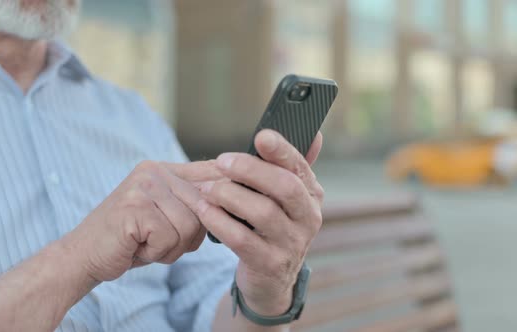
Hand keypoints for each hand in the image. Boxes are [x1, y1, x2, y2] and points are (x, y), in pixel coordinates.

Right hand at [66, 160, 222, 281]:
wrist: (84, 255)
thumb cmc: (130, 240)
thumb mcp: (164, 216)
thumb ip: (192, 204)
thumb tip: (236, 194)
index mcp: (162, 170)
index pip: (209, 171)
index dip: (227, 189)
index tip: (237, 204)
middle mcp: (153, 172)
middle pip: (204, 207)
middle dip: (190, 236)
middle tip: (162, 243)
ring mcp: (143, 187)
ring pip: (190, 225)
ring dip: (172, 248)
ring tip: (147, 245)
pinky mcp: (134, 207)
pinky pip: (169, 238)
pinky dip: (156, 252)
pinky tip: (137, 248)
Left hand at [196, 130, 323, 315]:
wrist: (270, 279)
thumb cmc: (271, 227)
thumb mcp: (284, 199)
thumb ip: (289, 166)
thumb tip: (314, 133)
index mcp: (311, 194)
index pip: (300, 166)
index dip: (282, 150)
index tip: (261, 136)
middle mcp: (308, 218)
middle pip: (284, 187)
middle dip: (251, 170)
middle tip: (221, 161)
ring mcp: (292, 243)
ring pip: (263, 213)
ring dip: (229, 196)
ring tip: (207, 189)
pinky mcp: (270, 264)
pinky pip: (242, 239)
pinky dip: (219, 221)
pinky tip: (204, 210)